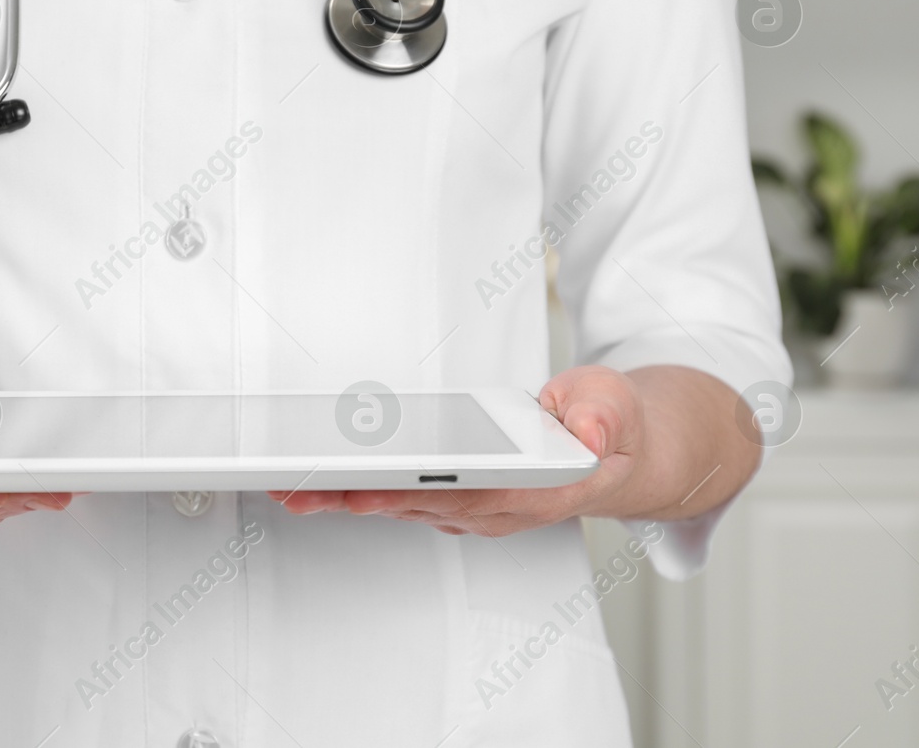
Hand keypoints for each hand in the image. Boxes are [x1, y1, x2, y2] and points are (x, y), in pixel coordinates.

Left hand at [269, 366, 642, 536]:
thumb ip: (602, 417)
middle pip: (413, 505)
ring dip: (346, 499)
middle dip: (350, 498)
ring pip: (402, 505)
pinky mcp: (463, 501)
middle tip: (294, 488)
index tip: (361, 493)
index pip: (459, 496)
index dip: (407, 494)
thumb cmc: (615, 429)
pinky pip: (407, 497)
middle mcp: (497, 511)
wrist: (627, 455)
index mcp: (532, 491)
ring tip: (291, 487)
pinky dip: (364, 490)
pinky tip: (326, 483)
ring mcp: (478, 511)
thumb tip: (588, 432)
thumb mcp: (617, 407)